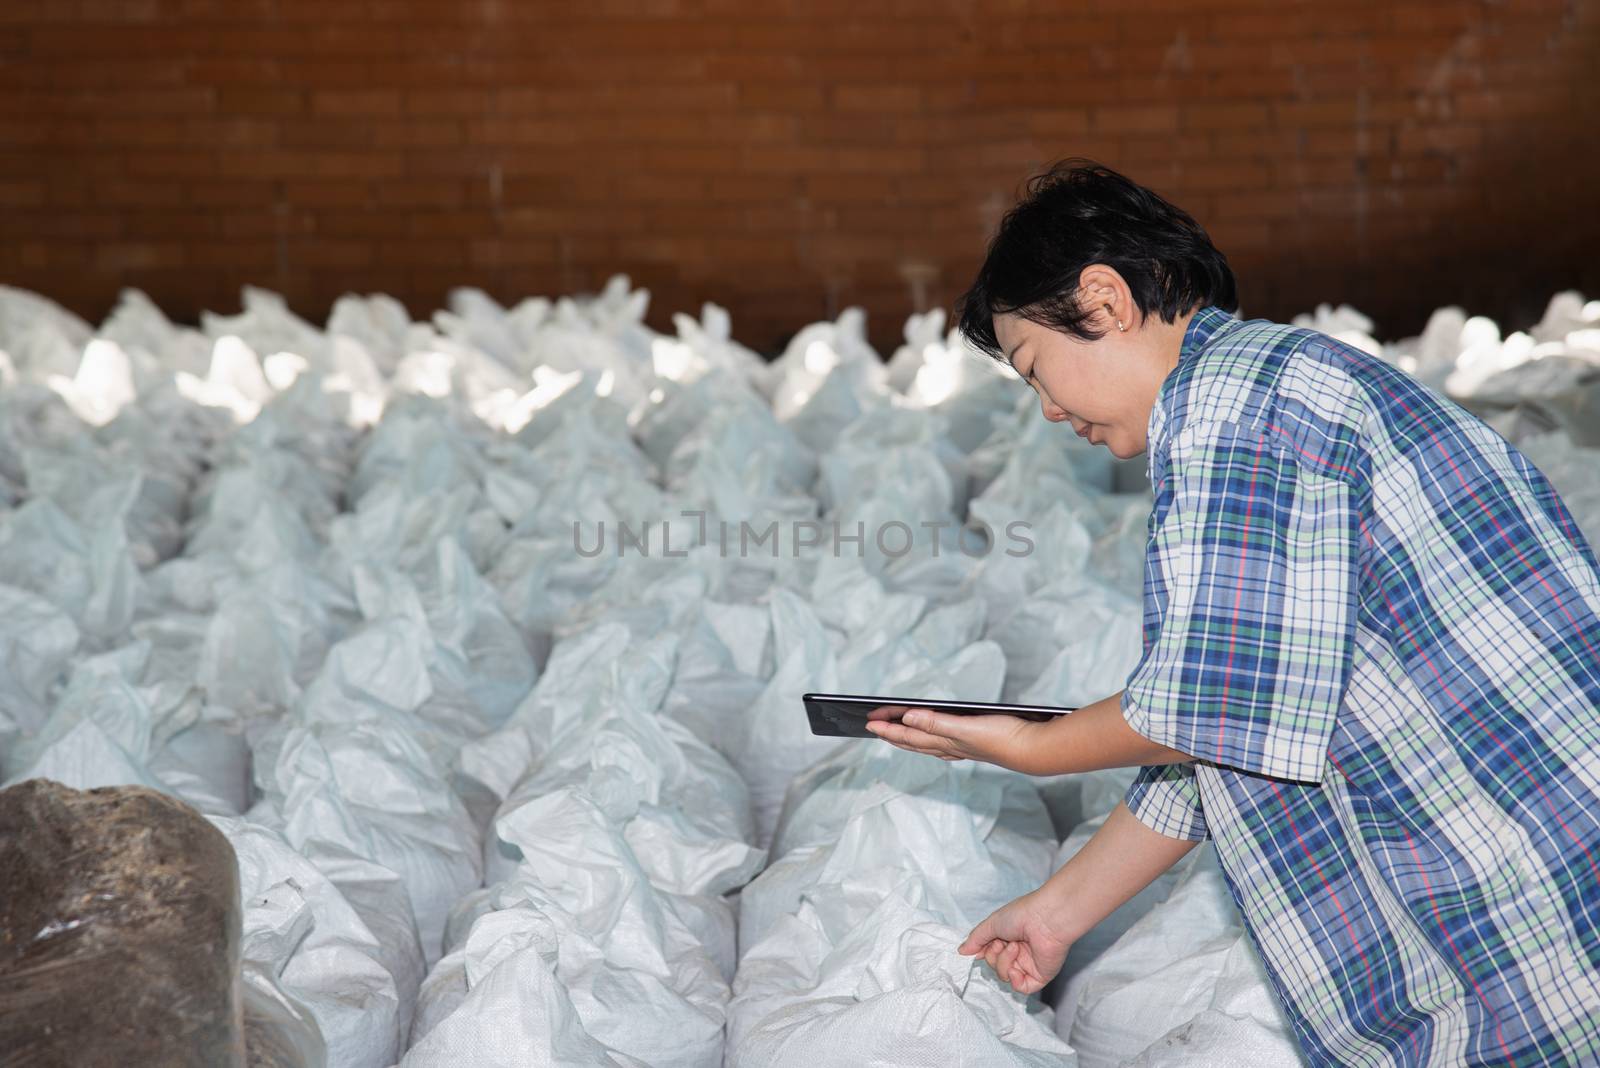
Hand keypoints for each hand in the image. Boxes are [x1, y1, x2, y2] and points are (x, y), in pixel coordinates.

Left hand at [863, 707, 1041, 771]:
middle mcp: (951, 747)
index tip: (868, 720)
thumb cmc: (1003, 737)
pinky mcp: (975, 743)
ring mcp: (963, 747)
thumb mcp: (966, 727)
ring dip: (909, 737)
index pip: (909, 735)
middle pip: (914, 741)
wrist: (1034, 749)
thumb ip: (936, 723)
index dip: (888, 728)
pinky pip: (943, 742)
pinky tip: (935, 739)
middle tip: (872, 725)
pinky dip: (932, 738)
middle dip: (892, 733)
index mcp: (946, 742)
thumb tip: (906, 718)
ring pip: (928, 743)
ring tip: (895, 732)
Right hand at [958, 888, 1073, 995]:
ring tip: (1014, 947)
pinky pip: (1021, 987)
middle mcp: (1019, 952)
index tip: (979, 948)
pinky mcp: (1040, 975)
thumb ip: (976, 939)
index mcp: (1009, 938)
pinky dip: (1015, 980)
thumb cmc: (1022, 914)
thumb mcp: (992, 924)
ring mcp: (1029, 964)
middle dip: (993, 956)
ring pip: (1006, 976)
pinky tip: (1017, 969)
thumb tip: (962, 952)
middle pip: (995, 966)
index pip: (989, 953)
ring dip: (1004, 963)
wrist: (1046, 918)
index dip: (983, 952)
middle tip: (1001, 942)